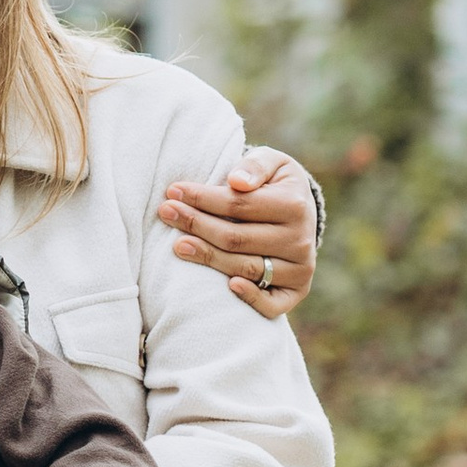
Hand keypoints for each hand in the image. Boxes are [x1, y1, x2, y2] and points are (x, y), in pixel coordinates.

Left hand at [160, 150, 318, 315]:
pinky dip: (251, 298)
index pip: (239, 205)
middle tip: (166, 213)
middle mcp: (300, 240)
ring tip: (178, 246)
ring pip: (246, 268)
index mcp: (294, 205)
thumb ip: (255, 166)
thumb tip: (236, 182)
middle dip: (197, 225)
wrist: (300, 212)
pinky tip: (229, 286)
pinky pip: (273, 304)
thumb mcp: (272, 162)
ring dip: (208, 258)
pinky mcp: (296, 292)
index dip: (203, 199)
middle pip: (237, 238)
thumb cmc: (275, 184)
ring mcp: (300, 269)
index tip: (173, 192)